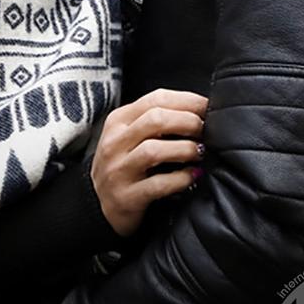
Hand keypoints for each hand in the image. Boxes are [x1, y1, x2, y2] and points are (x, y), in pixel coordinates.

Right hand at [92, 88, 207, 235]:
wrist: (95, 205)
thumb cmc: (123, 165)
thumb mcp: (130, 136)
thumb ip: (156, 121)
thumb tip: (199, 112)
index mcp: (119, 121)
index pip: (156, 99)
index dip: (188, 101)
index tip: (208, 107)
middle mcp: (115, 142)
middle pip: (156, 119)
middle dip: (188, 122)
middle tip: (206, 131)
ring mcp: (118, 170)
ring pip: (154, 150)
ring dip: (185, 149)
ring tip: (200, 153)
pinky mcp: (125, 197)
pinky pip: (157, 185)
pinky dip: (180, 179)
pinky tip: (192, 176)